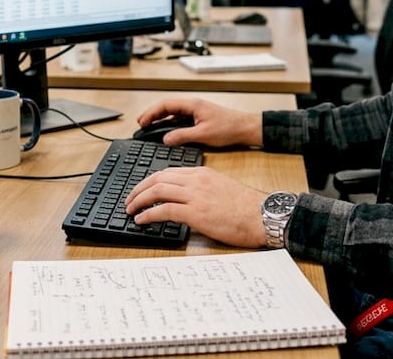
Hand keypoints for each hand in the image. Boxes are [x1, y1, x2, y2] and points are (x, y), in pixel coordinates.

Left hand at [125, 166, 267, 247]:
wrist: (263, 215)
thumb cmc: (247, 207)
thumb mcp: (222, 188)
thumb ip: (203, 189)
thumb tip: (187, 200)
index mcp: (202, 173)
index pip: (168, 172)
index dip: (150, 181)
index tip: (142, 190)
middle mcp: (196, 180)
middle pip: (157, 178)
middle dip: (138, 189)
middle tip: (129, 199)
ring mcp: (195, 196)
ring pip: (157, 191)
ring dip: (138, 200)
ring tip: (130, 209)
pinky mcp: (196, 213)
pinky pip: (163, 210)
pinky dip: (148, 214)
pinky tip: (141, 220)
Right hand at [136, 97, 262, 147]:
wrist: (246, 129)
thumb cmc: (229, 128)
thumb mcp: (203, 134)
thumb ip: (182, 136)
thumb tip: (165, 139)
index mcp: (192, 105)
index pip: (166, 105)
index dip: (151, 113)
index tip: (142, 122)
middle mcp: (193, 106)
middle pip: (167, 107)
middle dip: (152, 115)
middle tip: (140, 124)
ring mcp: (196, 112)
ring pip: (173, 113)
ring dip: (160, 120)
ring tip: (149, 128)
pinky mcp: (199, 119)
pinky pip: (180, 119)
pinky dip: (170, 124)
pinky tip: (166, 132)